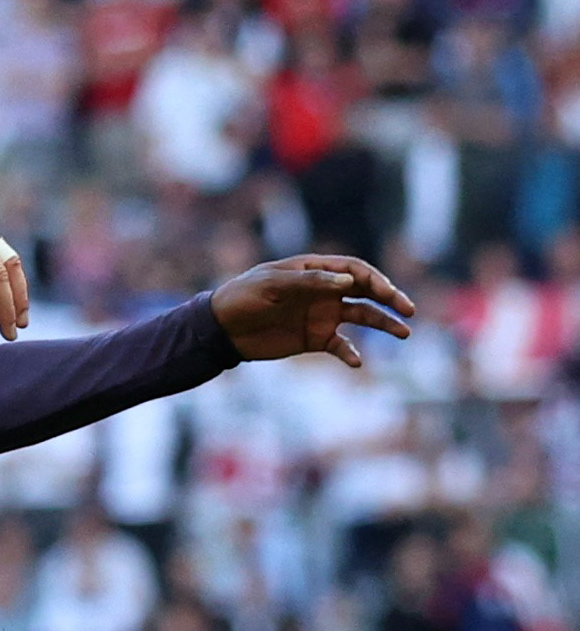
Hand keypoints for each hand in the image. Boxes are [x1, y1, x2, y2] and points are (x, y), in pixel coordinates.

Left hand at [210, 255, 415, 365]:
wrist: (222, 329)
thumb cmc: (243, 297)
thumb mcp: (273, 285)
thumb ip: (310, 282)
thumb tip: (349, 281)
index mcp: (313, 271)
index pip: (353, 270)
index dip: (373, 279)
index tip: (385, 293)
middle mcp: (323, 291)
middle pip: (365, 291)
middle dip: (389, 298)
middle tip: (408, 310)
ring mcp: (322, 315)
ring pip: (362, 317)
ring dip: (384, 324)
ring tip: (404, 333)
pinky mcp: (315, 338)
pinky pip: (342, 345)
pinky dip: (352, 353)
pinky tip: (357, 360)